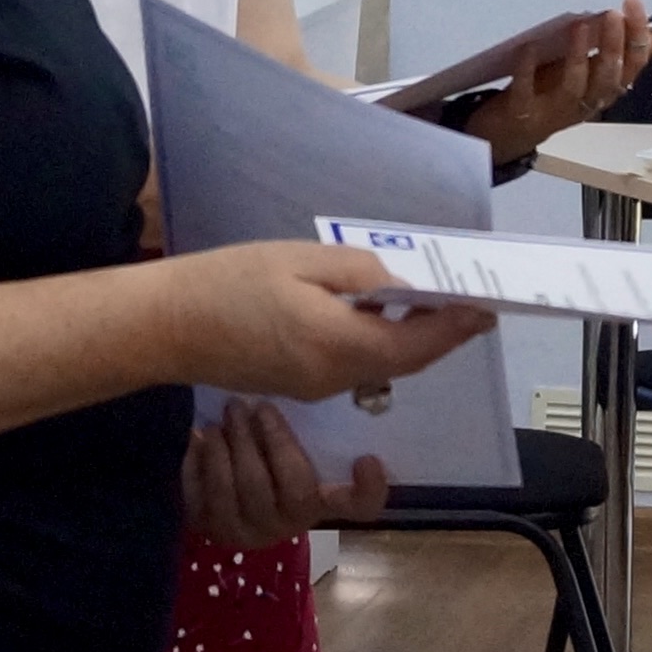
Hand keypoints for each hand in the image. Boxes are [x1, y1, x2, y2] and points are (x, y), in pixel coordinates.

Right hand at [163, 240, 494, 402]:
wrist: (163, 326)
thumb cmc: (228, 283)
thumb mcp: (299, 262)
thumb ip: (359, 275)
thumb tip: (405, 289)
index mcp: (338, 345)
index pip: (417, 343)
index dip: (456, 327)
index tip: (487, 308)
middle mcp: (335, 378)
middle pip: (404, 360)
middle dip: (440, 333)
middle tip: (469, 303)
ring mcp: (315, 388)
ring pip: (379, 364)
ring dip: (409, 337)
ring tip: (431, 301)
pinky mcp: (298, 386)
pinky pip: (353, 365)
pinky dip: (377, 342)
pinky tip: (378, 313)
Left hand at [185, 397, 382, 546]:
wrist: (216, 497)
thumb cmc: (266, 459)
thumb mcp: (293, 442)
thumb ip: (308, 423)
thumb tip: (332, 364)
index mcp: (322, 501)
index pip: (360, 506)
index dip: (369, 489)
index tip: (367, 459)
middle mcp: (292, 523)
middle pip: (294, 489)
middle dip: (273, 441)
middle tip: (254, 405)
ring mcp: (250, 531)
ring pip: (243, 492)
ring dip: (232, 449)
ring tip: (223, 419)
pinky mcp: (212, 529)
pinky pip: (204, 496)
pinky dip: (200, 463)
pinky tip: (198, 439)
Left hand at [459, 0, 651, 165]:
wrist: (510, 132)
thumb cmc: (552, 93)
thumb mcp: (587, 72)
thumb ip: (618, 53)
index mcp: (604, 91)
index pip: (631, 67)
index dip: (637, 37)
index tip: (633, 3)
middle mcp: (586, 104)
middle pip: (607, 78)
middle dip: (613, 46)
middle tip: (613, 14)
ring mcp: (555, 111)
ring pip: (575, 88)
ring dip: (579, 56)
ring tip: (580, 25)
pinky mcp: (523, 113)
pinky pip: (527, 91)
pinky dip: (528, 67)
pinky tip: (530, 45)